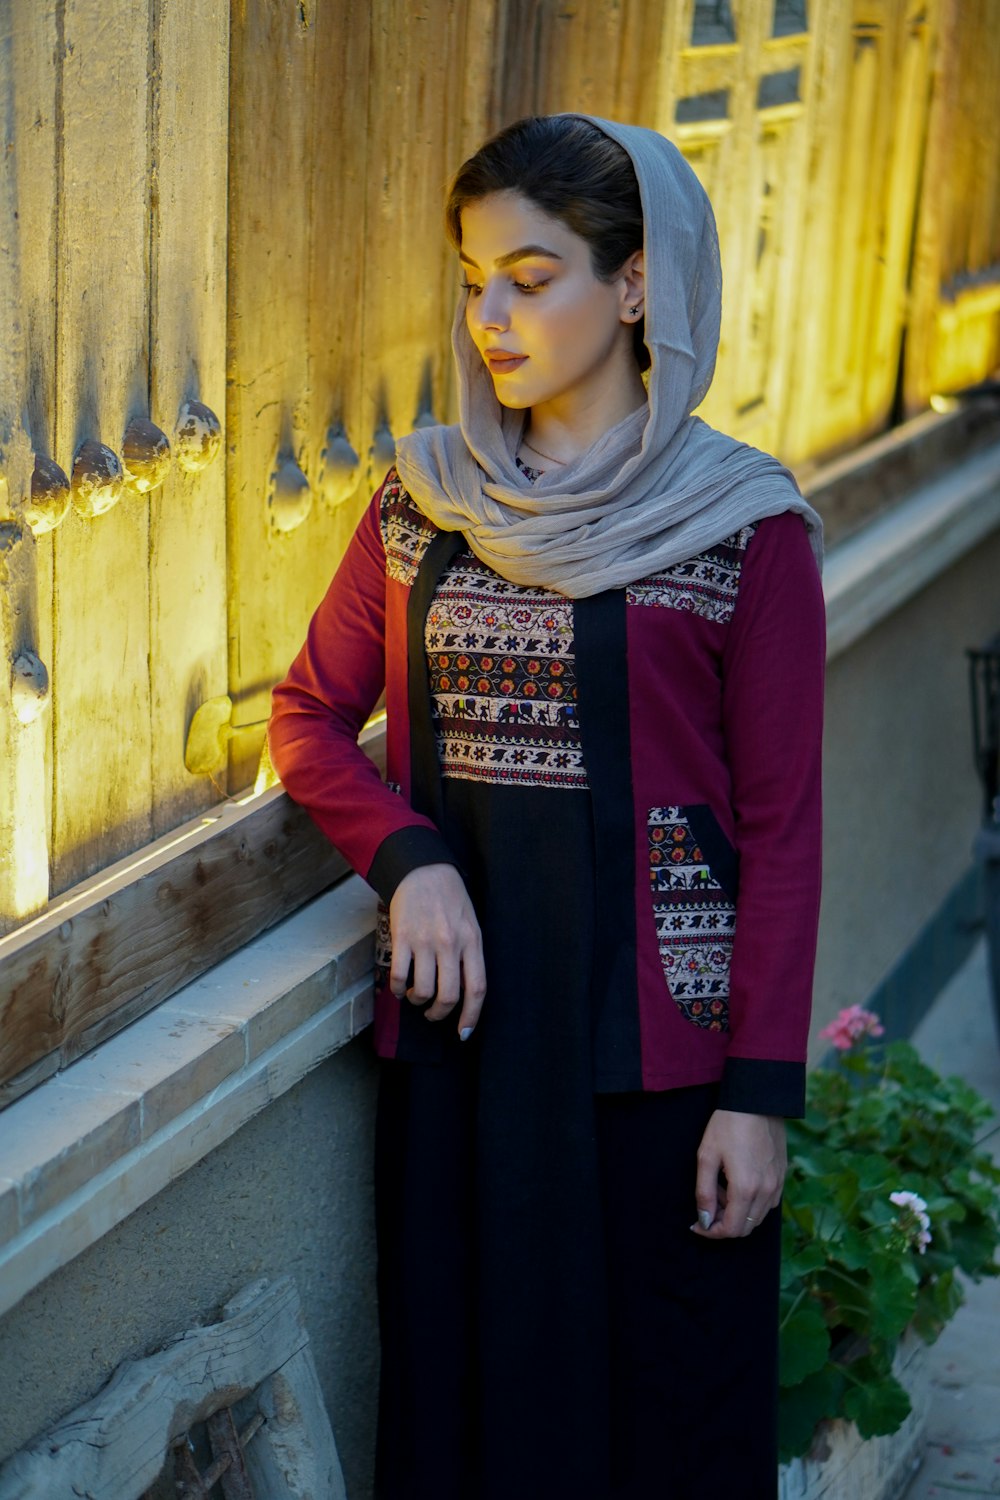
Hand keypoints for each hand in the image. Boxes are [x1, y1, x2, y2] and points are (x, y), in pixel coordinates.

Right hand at [388, 864, 486, 1038]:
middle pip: (448, 996)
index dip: (471, 1016)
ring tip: (415, 996)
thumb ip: (469, 954)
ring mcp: (425, 941)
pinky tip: (399, 987)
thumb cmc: (450, 898)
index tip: (464, 1033)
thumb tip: (463, 991)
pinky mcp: (402, 938)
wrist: (423, 869)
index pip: (477, 988)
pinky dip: (397, 989)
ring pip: (422, 990)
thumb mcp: (470, 923)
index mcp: (472, 941)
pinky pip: (399, 975)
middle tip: (432, 1013)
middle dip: (439, 1013)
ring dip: (417, 1001)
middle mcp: (450, 944)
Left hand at [691, 1109, 785, 1238]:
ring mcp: (777, 1184)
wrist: (756, 1100)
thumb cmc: (727, 1124)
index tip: (697, 1224)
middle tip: (707, 1206)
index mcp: (745, 1188)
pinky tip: (737, 1184)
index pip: (730, 1229)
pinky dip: (751, 1204)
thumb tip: (704, 1220)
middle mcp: (766, 1191)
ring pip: (757, 1218)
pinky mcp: (782, 1176)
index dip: (711, 1232)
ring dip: (737, 1213)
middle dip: (723, 1224)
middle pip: (745, 1228)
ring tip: (721, 1189)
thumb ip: (704, 1192)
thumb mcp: (707, 1156)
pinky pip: (768, 1204)